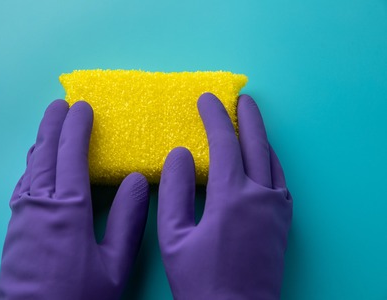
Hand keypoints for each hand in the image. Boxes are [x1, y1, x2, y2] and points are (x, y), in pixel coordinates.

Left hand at [0, 100, 148, 299]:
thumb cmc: (79, 297)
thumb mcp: (115, 265)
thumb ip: (128, 220)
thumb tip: (137, 180)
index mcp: (67, 208)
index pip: (71, 154)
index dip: (77, 127)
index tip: (82, 107)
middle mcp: (39, 203)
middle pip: (45, 152)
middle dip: (53, 124)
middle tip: (60, 104)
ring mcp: (22, 213)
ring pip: (31, 166)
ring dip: (41, 142)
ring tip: (50, 127)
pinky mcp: (14, 226)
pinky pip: (24, 183)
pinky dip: (33, 164)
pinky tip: (37, 166)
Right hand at [158, 93, 291, 298]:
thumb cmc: (200, 280)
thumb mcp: (174, 237)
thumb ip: (175, 191)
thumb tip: (179, 155)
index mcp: (231, 196)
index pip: (223, 143)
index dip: (213, 117)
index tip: (205, 99)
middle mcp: (260, 195)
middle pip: (256, 143)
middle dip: (246, 116)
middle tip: (240, 96)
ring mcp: (277, 208)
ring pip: (272, 159)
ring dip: (260, 136)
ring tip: (250, 121)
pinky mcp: (284, 221)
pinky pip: (280, 179)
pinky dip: (271, 160)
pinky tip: (264, 158)